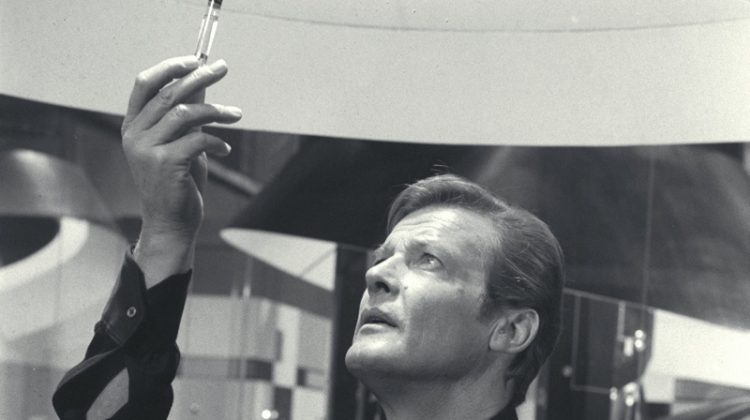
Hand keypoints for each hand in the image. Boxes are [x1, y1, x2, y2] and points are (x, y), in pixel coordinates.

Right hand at [122, 56, 241, 284]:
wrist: (171, 223)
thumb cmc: (178, 182)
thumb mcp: (181, 142)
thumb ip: (187, 114)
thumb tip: (202, 81)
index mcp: (133, 126)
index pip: (145, 84)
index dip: (170, 67)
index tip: (196, 59)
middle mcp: (135, 135)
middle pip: (169, 93)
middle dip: (200, 77)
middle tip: (223, 69)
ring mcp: (147, 149)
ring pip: (186, 113)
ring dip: (217, 111)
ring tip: (236, 115)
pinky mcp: (165, 164)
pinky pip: (198, 139)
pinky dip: (217, 142)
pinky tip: (225, 151)